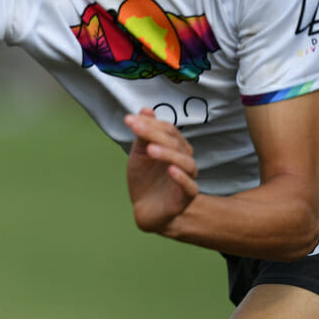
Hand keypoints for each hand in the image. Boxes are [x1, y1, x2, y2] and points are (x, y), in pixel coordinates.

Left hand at [124, 108, 198, 232]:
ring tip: (151, 150)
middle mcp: (184, 160)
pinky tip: (170, 170)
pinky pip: (189, 187)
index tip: (129, 120)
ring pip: (186, 163)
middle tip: (137, 129)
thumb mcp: (140, 155)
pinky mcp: (185, 198)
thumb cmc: (145, 180)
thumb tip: (146, 109)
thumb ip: (144, 134)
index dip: (150, 124)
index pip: (168, 130)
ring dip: (169, 154)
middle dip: (155, 135)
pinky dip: (181, 178)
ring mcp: (187, 179)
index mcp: (175, 148)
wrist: (144, 209)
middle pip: (176, 143)